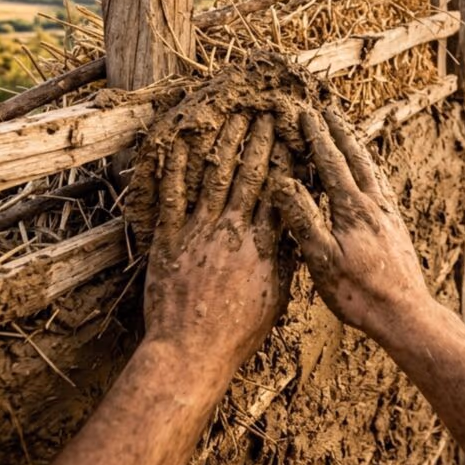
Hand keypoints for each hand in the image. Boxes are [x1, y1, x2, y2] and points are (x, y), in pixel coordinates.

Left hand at [142, 114, 291, 372]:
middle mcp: (233, 231)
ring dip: (225, 143)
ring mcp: (199, 231)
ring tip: (233, 117)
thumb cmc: (236, 332)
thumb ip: (283, 261)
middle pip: (249, 175)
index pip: (280, 192)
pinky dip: (176, 167)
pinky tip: (181, 142)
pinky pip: (172, 195)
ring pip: (214, 176)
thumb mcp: (274, 298)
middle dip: (259, 141)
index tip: (293, 136)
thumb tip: (295, 232)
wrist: (192, 351)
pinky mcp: (169, 239)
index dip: (287, 161)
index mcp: (263, 246)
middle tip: (266, 113)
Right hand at [274, 108, 428, 339]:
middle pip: (356, 158)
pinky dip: (371, 171)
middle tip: (328, 111)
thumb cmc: (359, 293)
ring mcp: (389, 215)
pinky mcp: (397, 227)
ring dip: (357, 148)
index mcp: (352, 208)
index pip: (331, 163)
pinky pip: (382, 186)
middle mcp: (375, 204)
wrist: (405, 314)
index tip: (306, 114)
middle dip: (339, 133)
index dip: (317, 137)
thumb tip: (282, 183)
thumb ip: (302, 218)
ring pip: (372, 170)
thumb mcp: (321, 259)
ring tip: (348, 134)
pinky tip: (371, 177)